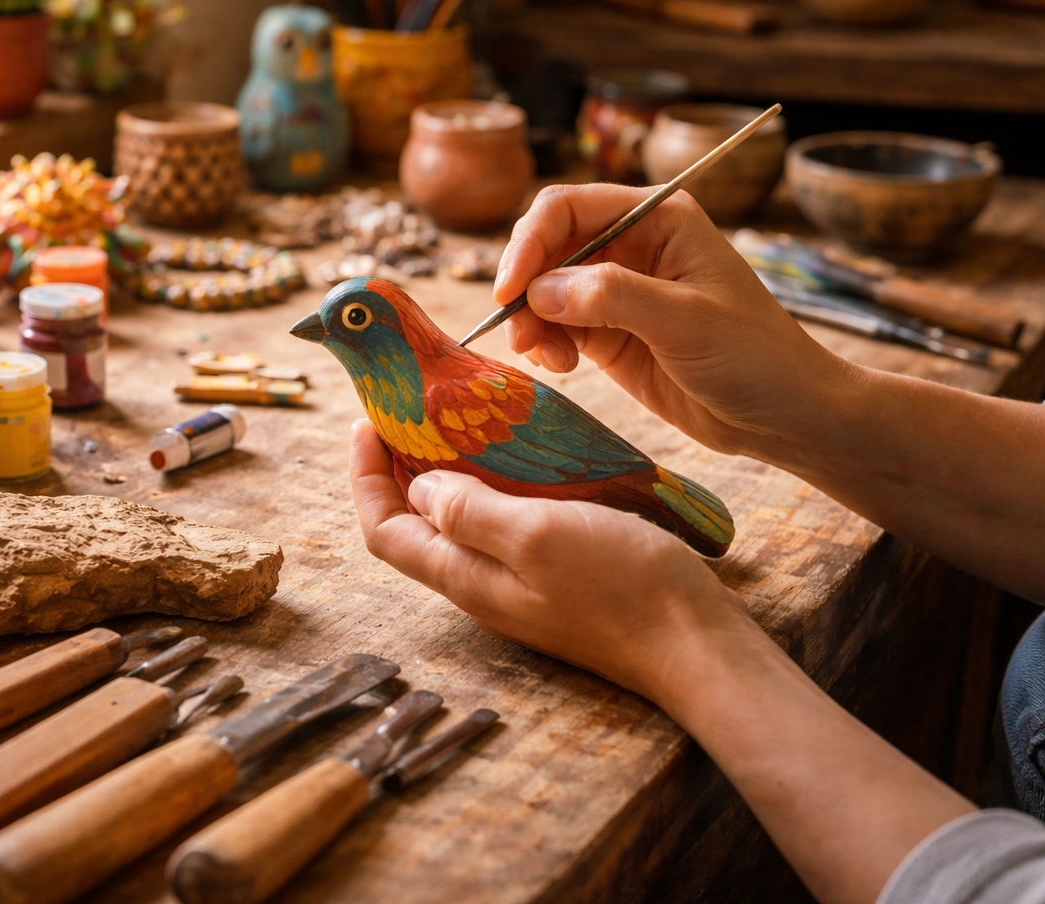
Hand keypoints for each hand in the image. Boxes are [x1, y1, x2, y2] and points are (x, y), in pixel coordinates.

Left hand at [349, 420, 754, 704]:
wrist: (696, 645)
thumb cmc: (624, 589)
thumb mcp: (537, 535)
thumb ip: (470, 512)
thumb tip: (418, 488)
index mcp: (466, 577)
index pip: (383, 531)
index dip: (364, 478)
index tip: (368, 422)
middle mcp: (481, 587)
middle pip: (413, 529)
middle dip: (397, 471)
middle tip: (410, 414)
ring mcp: (518, 588)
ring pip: (458, 529)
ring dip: (446, 478)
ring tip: (461, 425)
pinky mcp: (554, 581)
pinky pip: (501, 531)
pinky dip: (492, 490)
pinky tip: (520, 463)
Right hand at [495, 183, 850, 457]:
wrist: (784, 415)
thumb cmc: (754, 355)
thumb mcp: (686, 320)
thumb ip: (611, 296)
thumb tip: (539, 291)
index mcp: (657, 217)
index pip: (567, 207)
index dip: (529, 243)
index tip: (509, 291)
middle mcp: (631, 244)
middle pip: (547, 246)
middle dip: (523, 287)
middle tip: (518, 335)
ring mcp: (617, 289)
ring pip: (544, 289)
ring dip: (530, 321)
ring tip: (545, 359)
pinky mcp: (608, 331)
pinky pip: (555, 325)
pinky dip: (544, 343)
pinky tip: (560, 367)